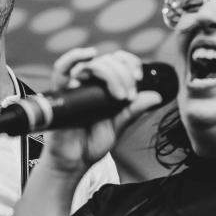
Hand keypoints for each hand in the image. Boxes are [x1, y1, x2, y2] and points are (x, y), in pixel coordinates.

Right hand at [41, 46, 167, 174]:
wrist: (73, 161)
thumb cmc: (91, 143)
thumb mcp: (118, 127)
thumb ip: (133, 111)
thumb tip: (155, 96)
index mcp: (104, 87)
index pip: (117, 62)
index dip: (130, 63)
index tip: (138, 76)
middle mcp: (89, 83)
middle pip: (107, 62)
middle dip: (123, 75)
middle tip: (127, 97)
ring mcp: (74, 86)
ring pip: (91, 64)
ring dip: (109, 72)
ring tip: (118, 94)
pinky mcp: (60, 93)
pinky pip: (61, 70)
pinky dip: (73, 58)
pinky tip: (88, 55)